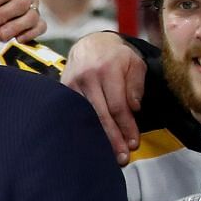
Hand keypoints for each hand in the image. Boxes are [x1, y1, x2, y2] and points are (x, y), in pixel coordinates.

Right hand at [61, 31, 144, 163]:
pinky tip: (91, 141)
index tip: (133, 143)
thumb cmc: (117, 56)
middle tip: (122, 157)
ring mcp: (72, 84)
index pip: (118, 106)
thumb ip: (137, 85)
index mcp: (108, 69)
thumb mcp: (135, 63)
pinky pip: (75, 113)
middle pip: (101, 115)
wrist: (91, 43)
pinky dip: (84, 128)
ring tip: (108, 155)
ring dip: (98, 137)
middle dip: (113, 138)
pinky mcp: (63, 89)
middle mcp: (87, 77)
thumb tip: (134, 109)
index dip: (126, 127)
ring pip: (86, 117)